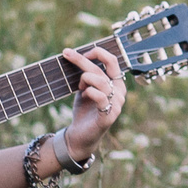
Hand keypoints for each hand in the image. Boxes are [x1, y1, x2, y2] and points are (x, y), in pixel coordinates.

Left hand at [56, 44, 126, 164]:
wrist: (80, 135)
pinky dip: (89, 92)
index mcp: (117, 83)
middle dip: (82, 60)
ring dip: (85, 79)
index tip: (82, 52)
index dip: (98, 52)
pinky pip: (100, 97)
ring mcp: (116, 104)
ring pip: (101, 81)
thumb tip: (76, 56)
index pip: (112, 61)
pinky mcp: (109, 116)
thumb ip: (87, 75)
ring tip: (79, 87)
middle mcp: (120, 92)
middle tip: (66, 53)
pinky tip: (84, 94)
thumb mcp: (85, 88)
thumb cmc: (84, 110)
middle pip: (102, 69)